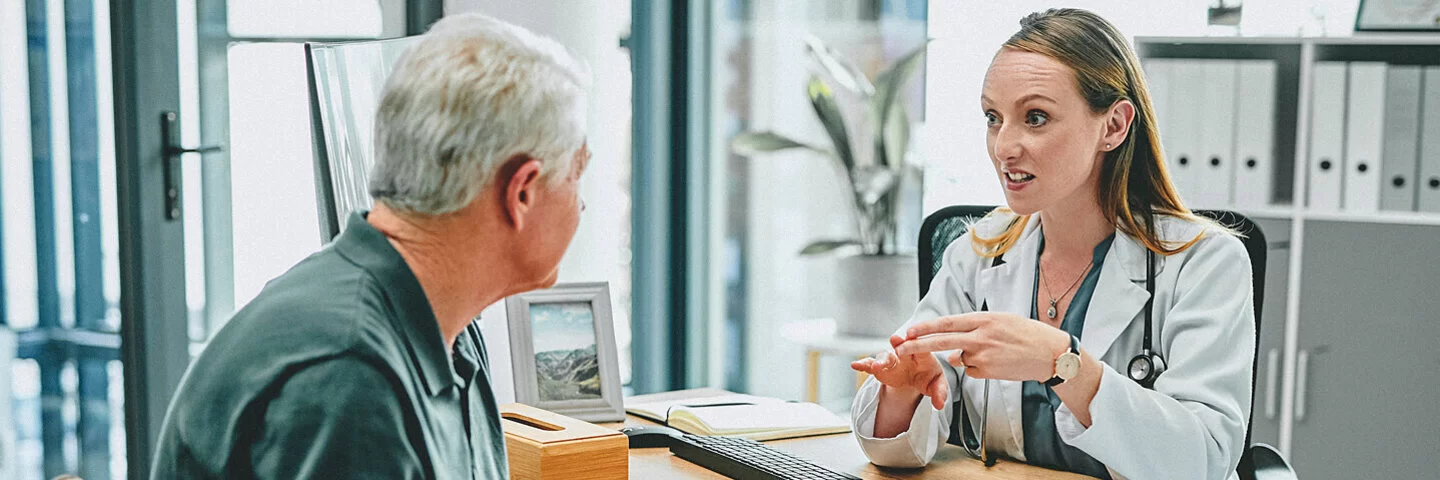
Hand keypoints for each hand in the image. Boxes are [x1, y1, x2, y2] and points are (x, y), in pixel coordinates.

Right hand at [852, 335, 947, 409]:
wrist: (915, 378)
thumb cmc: (928, 375)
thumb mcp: (936, 383)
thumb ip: (939, 392)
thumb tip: (940, 404)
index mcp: (923, 354)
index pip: (920, 346)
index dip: (916, 342)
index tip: (912, 338)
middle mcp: (905, 353)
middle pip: (901, 346)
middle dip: (898, 343)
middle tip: (895, 339)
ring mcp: (891, 360)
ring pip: (884, 356)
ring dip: (880, 360)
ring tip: (876, 366)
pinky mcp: (880, 368)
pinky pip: (870, 365)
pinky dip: (863, 364)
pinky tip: (855, 365)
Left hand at [893, 312, 1070, 381]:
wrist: (1051, 354)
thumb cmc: (1027, 334)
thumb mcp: (1000, 321)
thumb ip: (974, 330)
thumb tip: (953, 348)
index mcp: (983, 319)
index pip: (947, 323)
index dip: (925, 327)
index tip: (908, 330)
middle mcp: (981, 336)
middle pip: (941, 341)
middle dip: (917, 345)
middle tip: (899, 347)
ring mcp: (984, 356)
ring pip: (959, 358)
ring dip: (967, 357)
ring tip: (994, 353)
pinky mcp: (988, 372)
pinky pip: (972, 371)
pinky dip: (978, 369)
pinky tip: (998, 363)